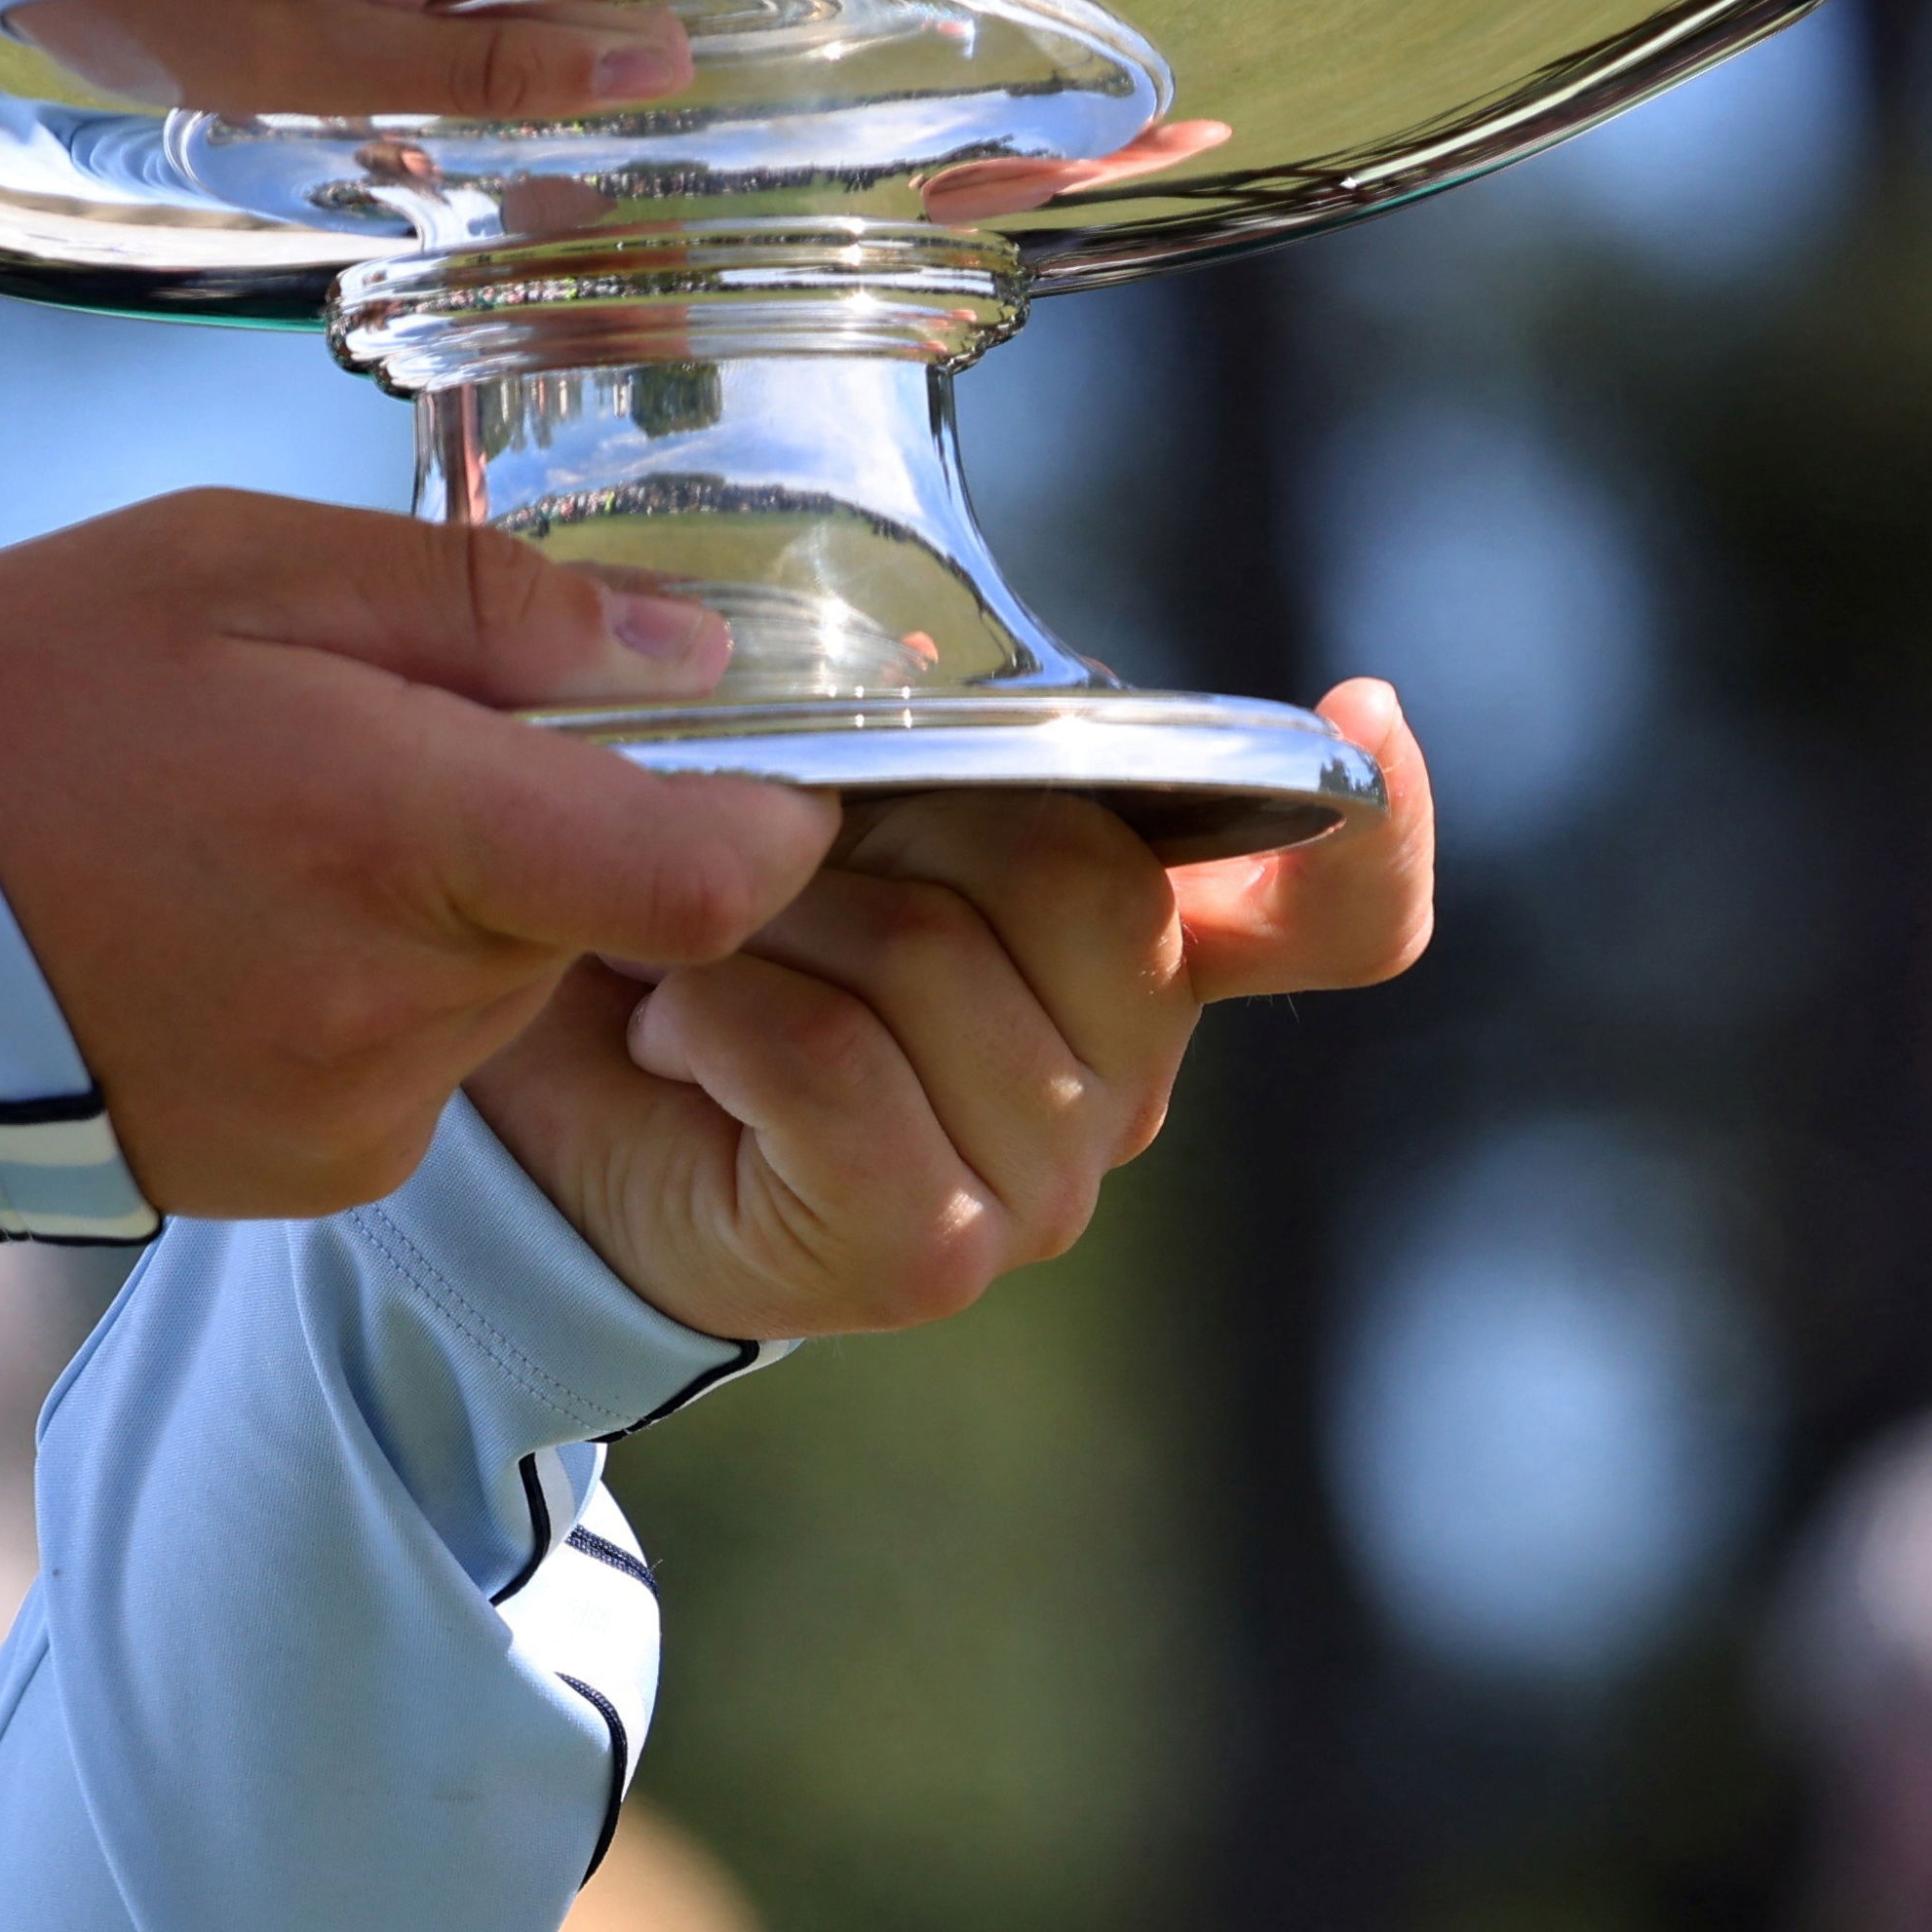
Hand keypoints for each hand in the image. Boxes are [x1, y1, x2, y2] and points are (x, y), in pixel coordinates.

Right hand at [0, 492, 842, 1220]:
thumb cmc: (2, 712)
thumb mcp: (225, 565)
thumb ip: (481, 605)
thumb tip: (684, 655)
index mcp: (405, 830)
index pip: (720, 868)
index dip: (757, 799)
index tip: (696, 735)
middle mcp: (409, 1002)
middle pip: (606, 913)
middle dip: (540, 820)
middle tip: (368, 746)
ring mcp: (362, 1109)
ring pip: (506, 983)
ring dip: (443, 906)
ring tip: (266, 840)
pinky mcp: (312, 1175)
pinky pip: (416, 1064)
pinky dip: (364, 993)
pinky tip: (231, 937)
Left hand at [464, 679, 1441, 1337]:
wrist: (554, 1118)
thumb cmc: (697, 938)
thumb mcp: (816, 805)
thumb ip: (933, 745)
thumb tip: (977, 683)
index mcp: (1137, 945)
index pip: (1334, 911)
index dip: (1377, 825)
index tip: (1361, 715)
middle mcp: (1128, 1069)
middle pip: (1079, 878)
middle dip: (889, 818)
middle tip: (754, 845)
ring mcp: (1043, 1178)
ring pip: (929, 958)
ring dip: (760, 919)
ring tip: (694, 958)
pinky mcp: (930, 1248)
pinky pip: (828, 1059)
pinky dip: (717, 1014)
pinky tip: (674, 1034)